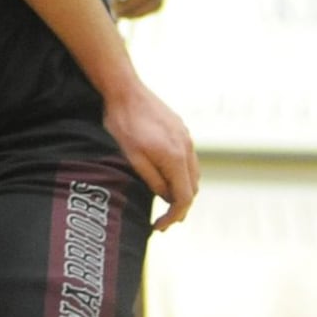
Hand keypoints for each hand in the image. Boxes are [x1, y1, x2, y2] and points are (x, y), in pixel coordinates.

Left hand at [102, 82, 198, 231]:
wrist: (125, 89)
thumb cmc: (123, 123)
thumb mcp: (133, 157)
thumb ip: (153, 180)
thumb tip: (167, 197)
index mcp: (175, 158)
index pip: (184, 198)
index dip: (174, 216)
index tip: (159, 227)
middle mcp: (187, 148)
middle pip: (192, 188)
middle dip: (180, 207)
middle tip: (163, 221)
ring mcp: (186, 137)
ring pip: (192, 173)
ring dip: (182, 190)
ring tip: (166, 203)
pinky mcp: (181, 129)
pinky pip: (188, 158)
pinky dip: (182, 174)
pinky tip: (167, 176)